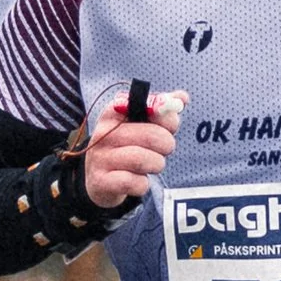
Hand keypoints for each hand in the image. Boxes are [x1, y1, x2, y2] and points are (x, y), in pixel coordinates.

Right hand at [83, 87, 183, 210]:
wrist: (98, 179)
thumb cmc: (126, 146)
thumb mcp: (139, 124)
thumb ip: (160, 110)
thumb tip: (182, 97)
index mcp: (114, 112)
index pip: (148, 107)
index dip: (167, 119)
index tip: (168, 128)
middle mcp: (104, 132)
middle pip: (152, 135)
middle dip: (167, 144)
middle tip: (165, 149)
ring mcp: (100, 157)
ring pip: (143, 160)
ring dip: (157, 164)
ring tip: (153, 164)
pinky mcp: (102, 181)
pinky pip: (135, 182)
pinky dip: (144, 184)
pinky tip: (139, 180)